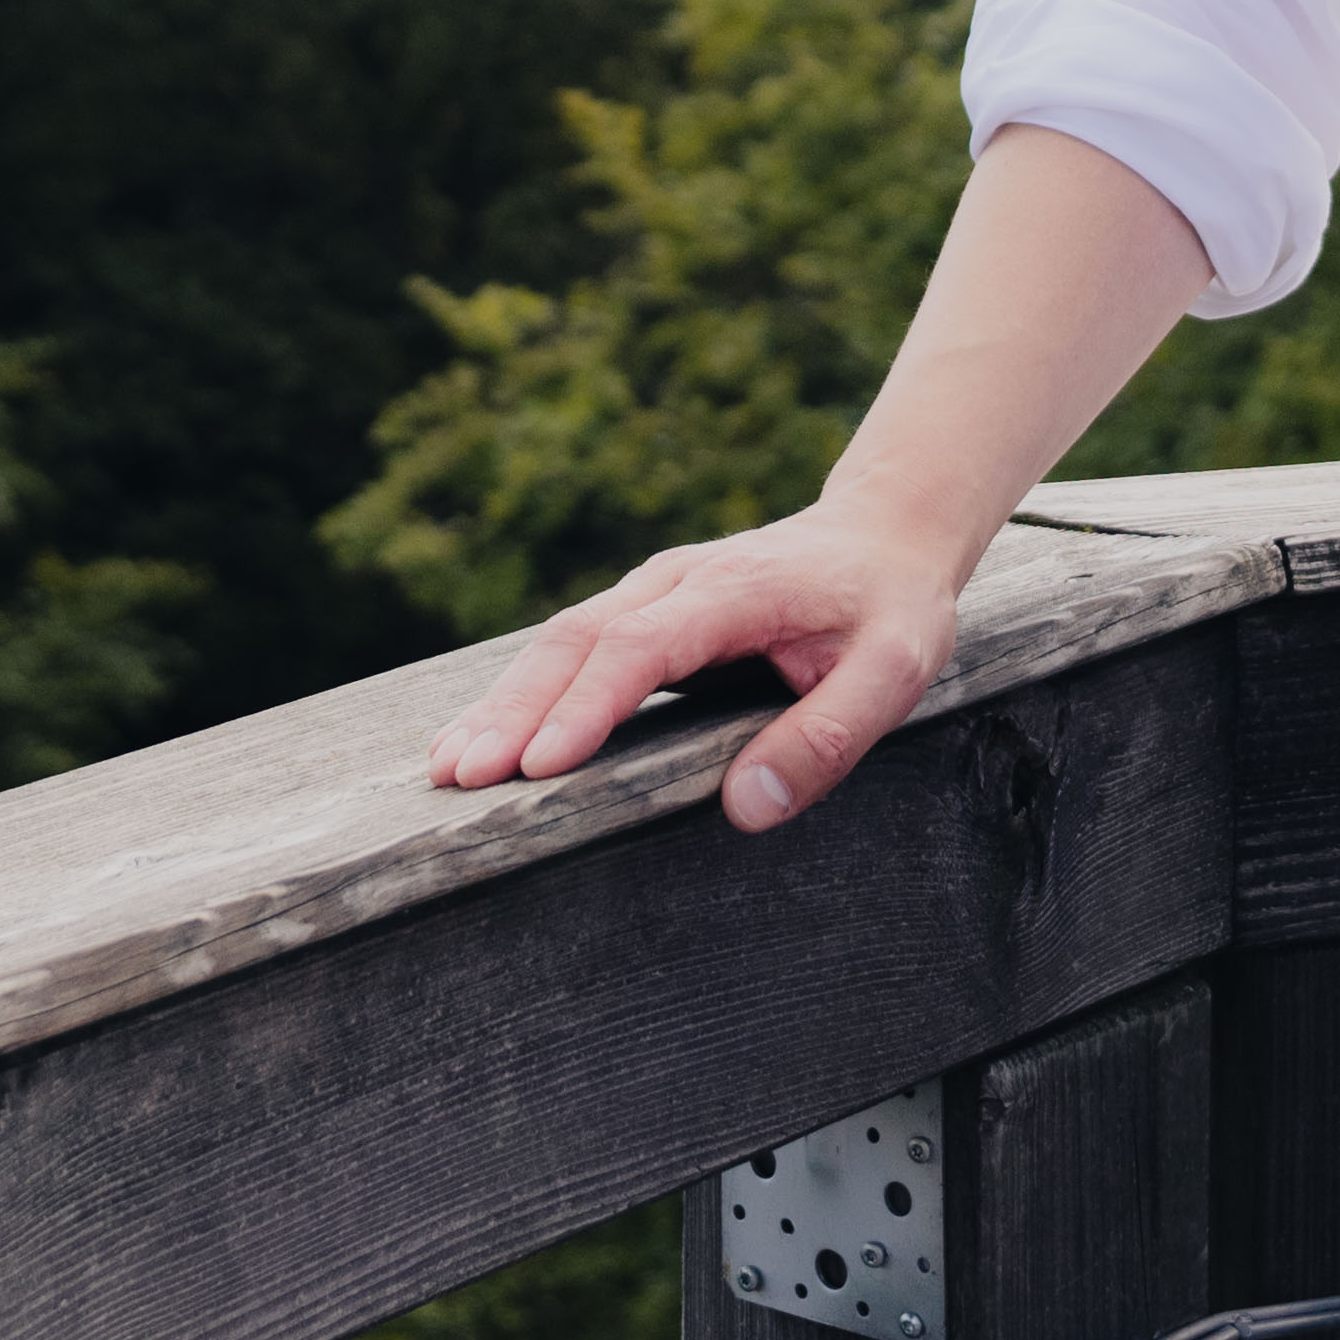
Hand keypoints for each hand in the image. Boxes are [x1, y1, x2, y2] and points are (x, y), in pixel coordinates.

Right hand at [421, 499, 967, 833]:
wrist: (883, 532)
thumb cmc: (890, 605)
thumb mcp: (892, 672)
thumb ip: (826, 737)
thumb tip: (747, 807)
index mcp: (732, 591)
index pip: (641, 647)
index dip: (586, 706)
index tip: (540, 766)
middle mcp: (674, 582)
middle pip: (574, 642)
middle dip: (514, 710)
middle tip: (460, 777)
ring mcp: (650, 592)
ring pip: (558, 643)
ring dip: (503, 703)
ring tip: (447, 767)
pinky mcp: (642, 614)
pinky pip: (570, 651)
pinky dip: (522, 693)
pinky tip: (484, 736)